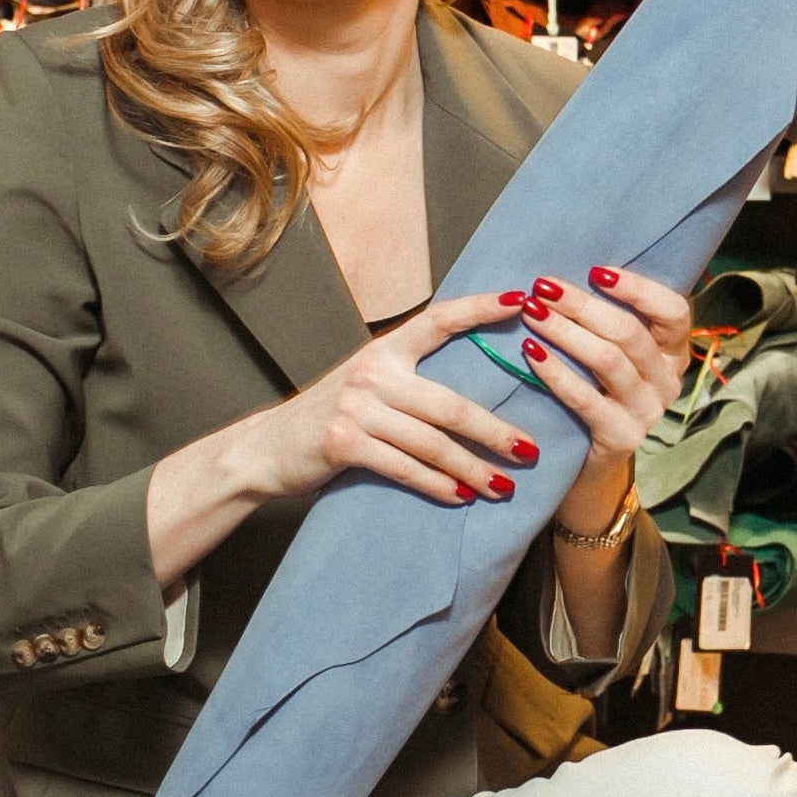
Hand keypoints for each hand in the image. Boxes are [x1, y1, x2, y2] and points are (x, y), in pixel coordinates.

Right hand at [238, 294, 535, 506]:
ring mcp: (356, 408)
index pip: (439, 320)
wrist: (266, 448)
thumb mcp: (366, 386)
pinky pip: (403, 468)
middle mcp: (372, 373)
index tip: (522, 299)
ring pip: (432, 443)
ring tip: (504, 485)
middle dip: (494, 430)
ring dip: (472, 468)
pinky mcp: (342, 443)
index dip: (481, 308)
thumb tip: (476, 396)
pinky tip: (461, 496)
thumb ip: (410, 381)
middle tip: (530, 450)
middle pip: (449, 404)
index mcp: (384, 351)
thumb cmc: (330, 418)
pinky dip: (436, 485)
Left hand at [513, 267, 691, 518]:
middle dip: (582, 306)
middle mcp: (668, 381)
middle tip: (543, 288)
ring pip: (608, 360)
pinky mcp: (622, 437)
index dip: (638, 289)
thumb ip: (606, 320)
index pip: (674, 311)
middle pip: (630, 332)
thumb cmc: (595, 391)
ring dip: (565, 332)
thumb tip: (566, 273)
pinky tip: (530, 353)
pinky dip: (555, 372)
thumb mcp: (612, 354)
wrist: (587, 462)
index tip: (595, 271)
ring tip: (532, 313)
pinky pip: (585, 398)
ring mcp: (648, 412)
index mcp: (673, 351)